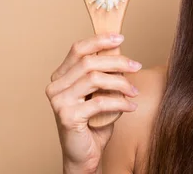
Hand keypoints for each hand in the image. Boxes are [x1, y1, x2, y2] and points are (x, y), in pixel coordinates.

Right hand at [45, 33, 141, 172]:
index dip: (99, 40)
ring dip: (121, 83)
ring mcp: (59, 101)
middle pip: (89, 62)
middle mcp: (55, 86)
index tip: (120, 37)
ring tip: (134, 91)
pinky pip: (100, 102)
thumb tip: (119, 51)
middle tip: (136, 66)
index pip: (78, 49)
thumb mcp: (99, 93)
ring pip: (95, 79)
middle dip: (117, 62)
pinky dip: (119, 102)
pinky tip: (130, 106)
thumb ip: (104, 74)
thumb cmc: (93, 123)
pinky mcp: (68, 116)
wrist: (84, 155)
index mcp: (60, 76)